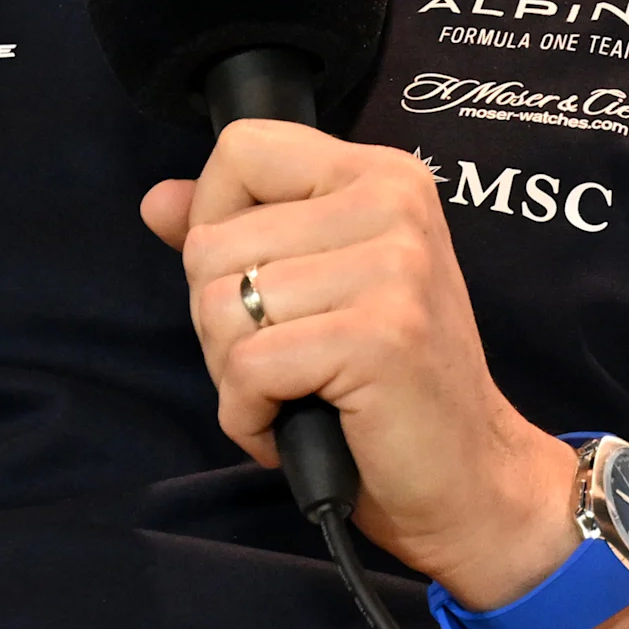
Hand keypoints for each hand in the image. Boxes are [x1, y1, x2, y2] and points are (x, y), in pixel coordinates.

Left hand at [143, 119, 581, 605]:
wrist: (471, 479)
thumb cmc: (389, 388)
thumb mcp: (316, 288)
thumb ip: (240, 233)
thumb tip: (157, 201)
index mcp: (381, 175)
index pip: (242, 149)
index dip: (214, 221)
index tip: (255, 282)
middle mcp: (393, 203)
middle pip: (212, 242)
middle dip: (219, 322)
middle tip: (282, 362)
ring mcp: (392, 267)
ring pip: (220, 307)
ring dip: (234, 374)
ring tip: (292, 393)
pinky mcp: (380, 336)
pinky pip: (248, 367)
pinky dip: (248, 415)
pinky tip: (292, 427)